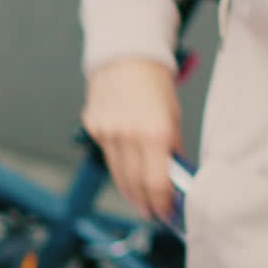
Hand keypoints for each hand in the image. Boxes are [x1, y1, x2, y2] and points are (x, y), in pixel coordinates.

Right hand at [82, 57, 181, 219]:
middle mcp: (127, 135)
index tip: (166, 213)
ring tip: (140, 199)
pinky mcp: (93, 127)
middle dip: (145, 202)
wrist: (125, 53)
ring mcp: (106, 132)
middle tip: (153, 212)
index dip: (161, 204)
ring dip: (129, 190)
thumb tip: (172, 174)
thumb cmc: (154, 81)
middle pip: (133, 184)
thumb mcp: (173, 114)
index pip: (156, 183)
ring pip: (117, 173)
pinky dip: (117, 164)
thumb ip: (171, 146)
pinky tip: (126, 168)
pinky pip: (107, 154)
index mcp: (154, 132)